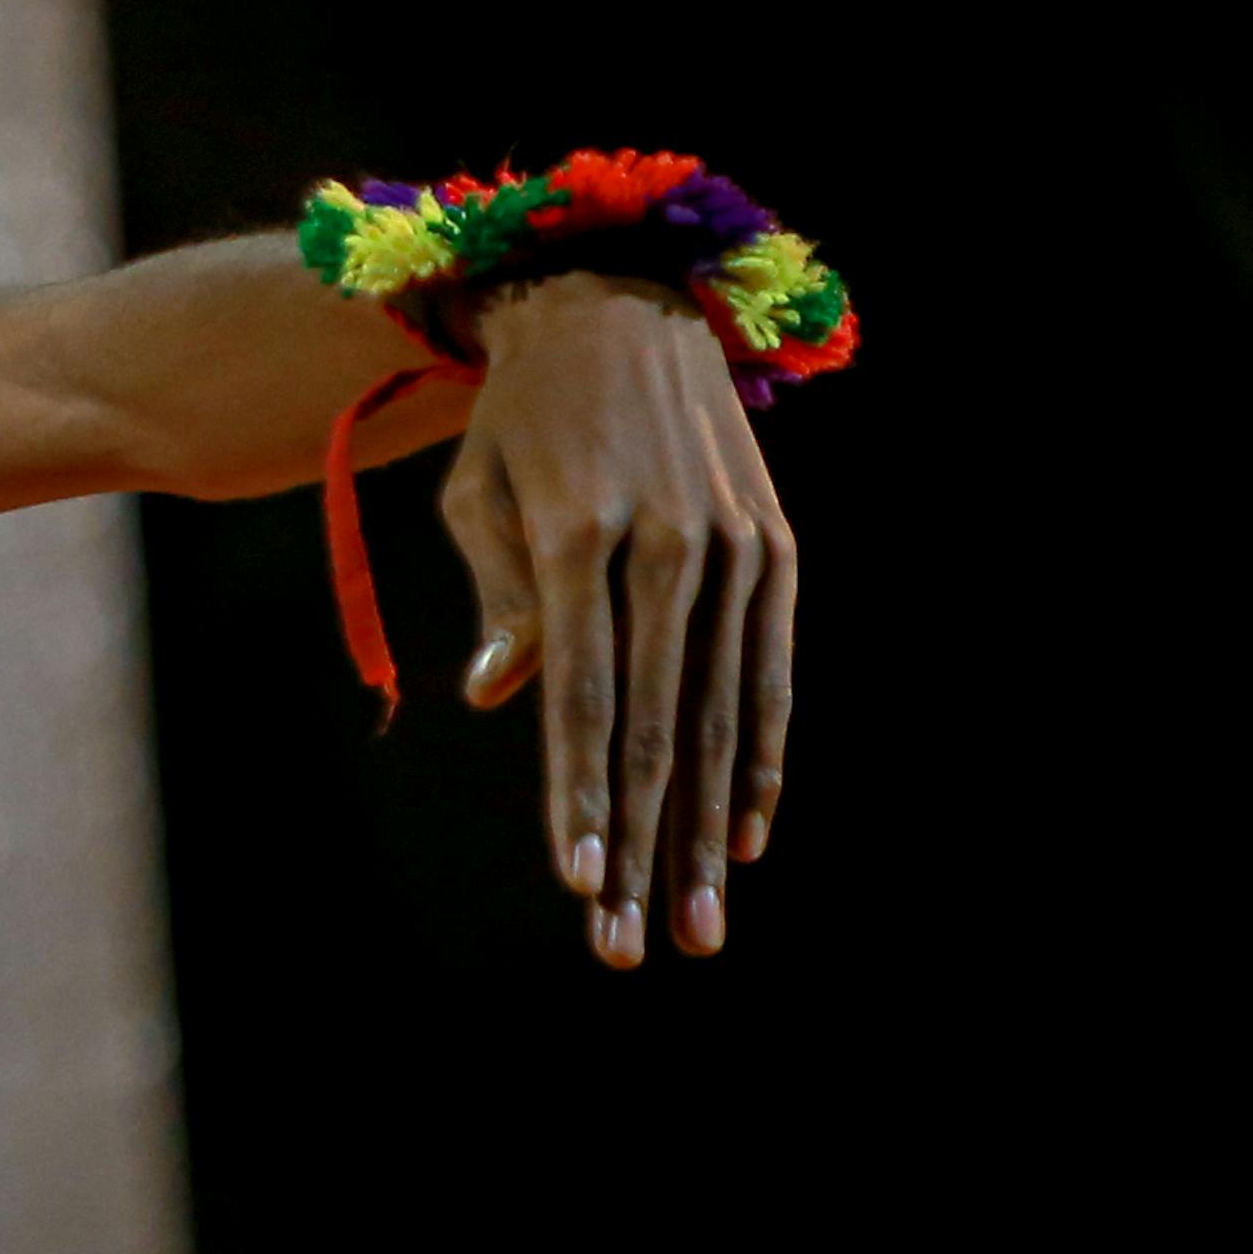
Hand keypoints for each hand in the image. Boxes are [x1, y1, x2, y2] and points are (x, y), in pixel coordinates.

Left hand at [436, 275, 799, 968]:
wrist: (617, 307)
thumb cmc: (518, 419)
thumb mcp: (478, 494)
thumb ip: (497, 598)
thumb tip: (498, 701)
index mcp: (577, 534)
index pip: (581, 696)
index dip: (580, 796)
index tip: (575, 883)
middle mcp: (665, 545)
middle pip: (655, 726)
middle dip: (642, 846)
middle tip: (633, 947)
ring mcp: (730, 546)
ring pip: (719, 714)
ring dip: (707, 830)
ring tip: (699, 923)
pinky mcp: (774, 546)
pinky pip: (771, 669)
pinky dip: (761, 755)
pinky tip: (746, 835)